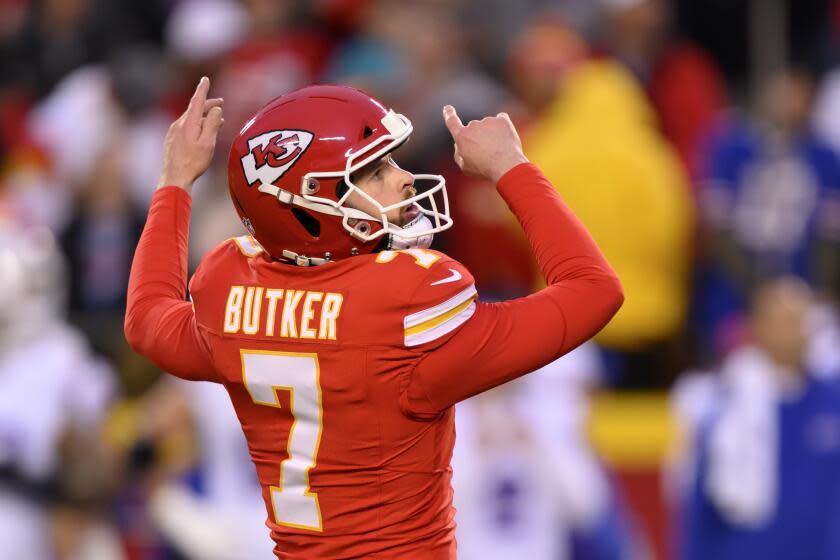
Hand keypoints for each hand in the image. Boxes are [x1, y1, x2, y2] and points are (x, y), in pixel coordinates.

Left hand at [157, 76, 224, 191]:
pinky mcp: (172, 140)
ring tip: (216, 120)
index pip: (197, 101)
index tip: (205, 79)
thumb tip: (215, 109)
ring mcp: (173, 132)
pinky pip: (185, 127)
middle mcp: (178, 124)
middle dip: (208, 105)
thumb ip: (212, 123)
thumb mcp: (208, 142)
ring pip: (190, 119)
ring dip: (203, 117)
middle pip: (194, 109)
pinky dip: (196, 125)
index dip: (202, 89)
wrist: (174, 177)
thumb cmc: (194, 162)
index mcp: (188, 123)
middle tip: (221, 103)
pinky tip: (202, 133)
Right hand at [442, 105, 528, 183]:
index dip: (449, 114)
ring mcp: (488, 121)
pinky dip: (502, 127)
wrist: (505, 166)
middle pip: (474, 129)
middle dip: (479, 137)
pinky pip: (501, 119)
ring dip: (491, 134)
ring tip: (498, 150)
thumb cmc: (484, 169)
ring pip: (488, 126)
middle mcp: (473, 125)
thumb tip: (459, 145)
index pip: (452, 122)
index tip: (448, 108)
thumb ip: (459, 154)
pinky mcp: (501, 120)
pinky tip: (505, 137)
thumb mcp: (465, 167)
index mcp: (461, 137)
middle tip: (487, 152)